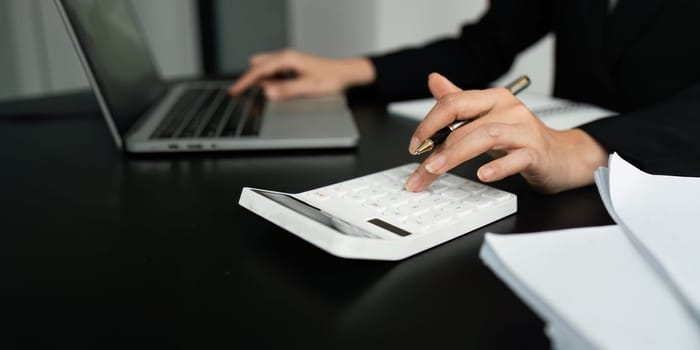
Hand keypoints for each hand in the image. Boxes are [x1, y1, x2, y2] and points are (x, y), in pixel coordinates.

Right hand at [228, 49, 374, 99]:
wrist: (344, 74)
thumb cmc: (331, 78)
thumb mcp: (309, 87)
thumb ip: (287, 90)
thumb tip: (268, 92)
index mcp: (287, 59)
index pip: (258, 70)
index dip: (244, 81)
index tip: (234, 90)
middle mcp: (286, 57)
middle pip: (258, 67)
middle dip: (251, 80)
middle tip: (244, 94)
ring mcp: (288, 62)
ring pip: (265, 70)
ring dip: (262, 82)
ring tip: (267, 96)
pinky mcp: (291, 68)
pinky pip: (274, 74)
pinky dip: (271, 82)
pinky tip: (277, 91)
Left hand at [405, 73, 608, 193]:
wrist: (561, 155)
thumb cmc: (520, 137)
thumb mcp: (486, 117)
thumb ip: (459, 101)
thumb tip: (434, 80)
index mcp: (493, 99)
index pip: (453, 103)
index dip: (428, 123)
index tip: (415, 145)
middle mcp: (509, 109)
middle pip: (465, 123)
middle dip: (436, 148)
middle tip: (420, 169)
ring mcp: (524, 130)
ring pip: (485, 136)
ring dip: (456, 155)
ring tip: (437, 170)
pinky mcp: (537, 152)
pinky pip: (516, 157)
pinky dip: (498, 166)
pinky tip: (483, 175)